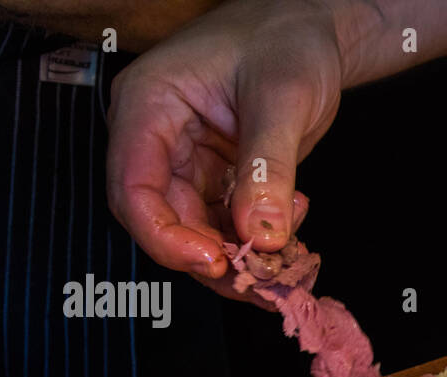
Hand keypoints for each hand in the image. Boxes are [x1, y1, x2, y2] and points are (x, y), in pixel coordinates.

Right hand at [106, 0, 343, 299]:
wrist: (312, 28)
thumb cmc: (287, 38)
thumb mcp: (282, 97)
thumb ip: (268, 166)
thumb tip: (262, 234)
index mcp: (149, 106)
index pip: (134, 189)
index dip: (167, 237)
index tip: (215, 261)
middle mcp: (159, 139)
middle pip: (164, 222)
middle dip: (213, 256)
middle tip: (262, 278)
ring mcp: (188, 161)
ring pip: (197, 231)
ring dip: (241, 254)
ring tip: (288, 252)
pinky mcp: (217, 177)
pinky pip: (226, 225)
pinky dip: (258, 238)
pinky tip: (291, 222)